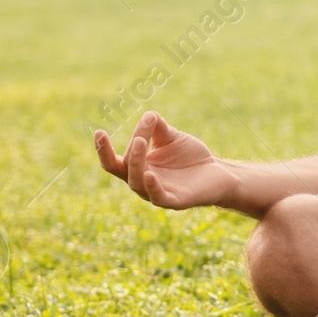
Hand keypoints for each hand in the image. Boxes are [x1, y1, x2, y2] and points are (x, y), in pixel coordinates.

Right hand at [94, 111, 238, 210]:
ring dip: (137, 162)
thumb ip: (157, 127)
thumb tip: (149, 115)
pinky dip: (152, 187)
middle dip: (130, 151)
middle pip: (125, 169)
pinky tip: (151, 174)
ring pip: (137, 182)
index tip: (98, 132)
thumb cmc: (190, 157)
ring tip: (140, 143)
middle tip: (139, 136)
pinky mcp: (175, 201)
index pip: (113, 162)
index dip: (103, 150)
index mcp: (138, 168)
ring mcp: (157, 193)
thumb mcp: (172, 138)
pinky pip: (159, 197)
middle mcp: (143, 182)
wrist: (218, 173)